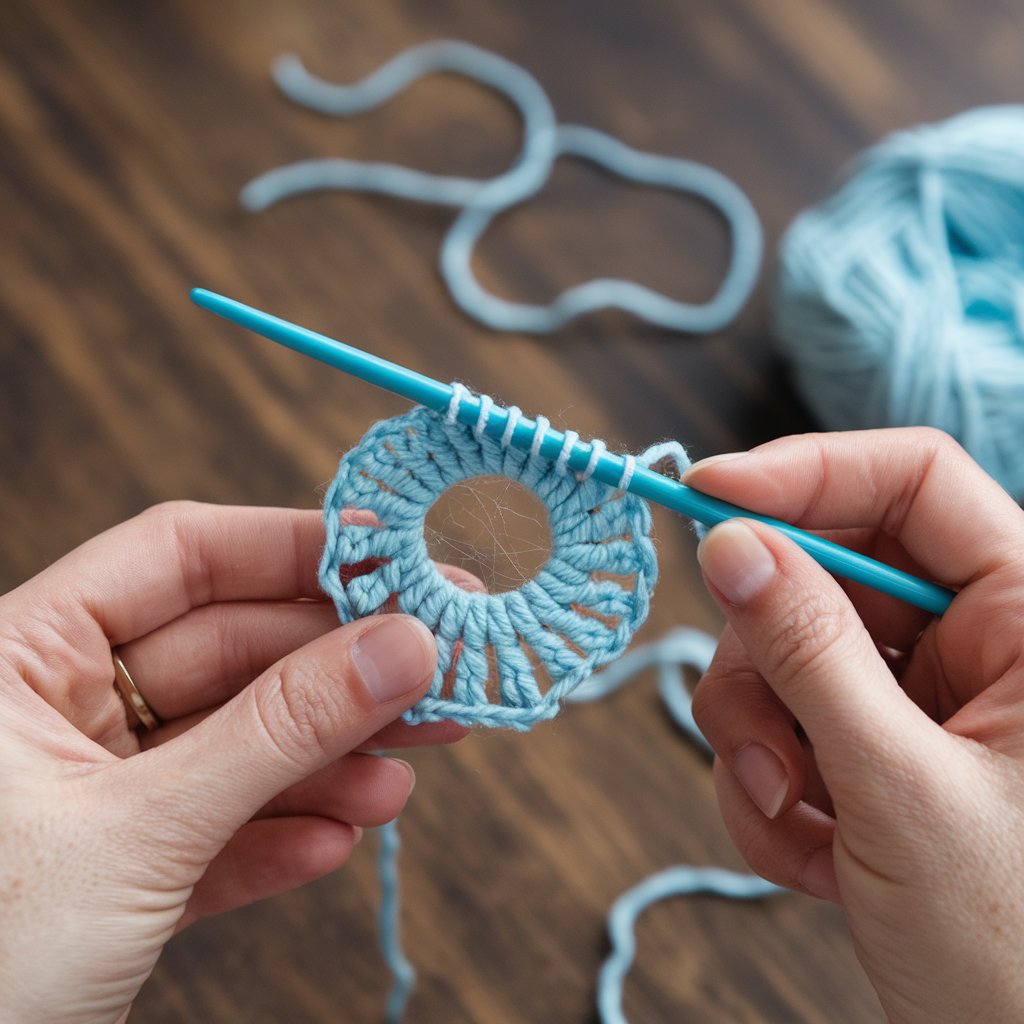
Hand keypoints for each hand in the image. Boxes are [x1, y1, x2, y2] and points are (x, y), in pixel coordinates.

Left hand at [0, 502, 465, 1023]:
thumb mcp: (137, 833)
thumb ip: (278, 734)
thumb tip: (401, 648)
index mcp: (19, 657)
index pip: (180, 558)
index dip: (292, 548)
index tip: (393, 556)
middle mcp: (55, 708)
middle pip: (229, 651)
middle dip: (336, 672)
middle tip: (435, 669)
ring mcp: (89, 788)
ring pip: (234, 742)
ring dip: (326, 761)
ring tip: (403, 773)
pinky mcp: (114, 868)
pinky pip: (214, 826)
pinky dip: (280, 831)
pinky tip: (337, 836)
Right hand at [687, 429, 1023, 1023]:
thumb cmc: (1020, 953)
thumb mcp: (901, 789)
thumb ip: (811, 654)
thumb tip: (731, 546)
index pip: (914, 480)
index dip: (806, 472)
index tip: (707, 497)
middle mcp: (979, 641)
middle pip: (826, 571)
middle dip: (766, 655)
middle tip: (749, 733)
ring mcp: (924, 695)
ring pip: (788, 653)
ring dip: (759, 738)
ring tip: (787, 817)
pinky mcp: (878, 746)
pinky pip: (786, 721)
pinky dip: (769, 785)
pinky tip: (809, 855)